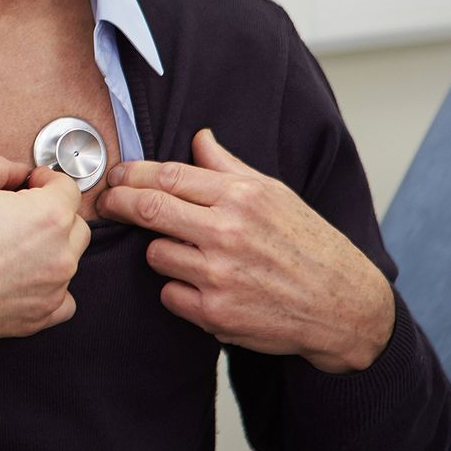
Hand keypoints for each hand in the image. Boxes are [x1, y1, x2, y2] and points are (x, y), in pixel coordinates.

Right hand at [0, 157, 88, 346]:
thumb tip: (15, 172)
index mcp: (48, 216)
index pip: (67, 187)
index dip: (46, 179)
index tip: (31, 183)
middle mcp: (60, 254)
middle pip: (74, 224)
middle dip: (53, 213)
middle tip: (21, 212)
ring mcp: (53, 288)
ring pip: (69, 259)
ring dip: (50, 248)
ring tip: (14, 245)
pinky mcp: (40, 316)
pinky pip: (63, 299)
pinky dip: (50, 287)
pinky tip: (26, 278)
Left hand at [96, 129, 394, 373]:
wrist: (344, 306)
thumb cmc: (310, 244)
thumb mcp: (275, 193)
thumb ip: (228, 166)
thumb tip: (198, 137)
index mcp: (241, 197)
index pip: (167, 176)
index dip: (130, 174)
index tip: (115, 176)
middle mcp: (228, 233)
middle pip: (147, 209)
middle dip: (116, 203)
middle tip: (105, 203)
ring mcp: (220, 275)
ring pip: (154, 254)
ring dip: (160, 252)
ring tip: (188, 253)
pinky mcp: (216, 313)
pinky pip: (169, 294)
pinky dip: (178, 290)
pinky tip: (204, 286)